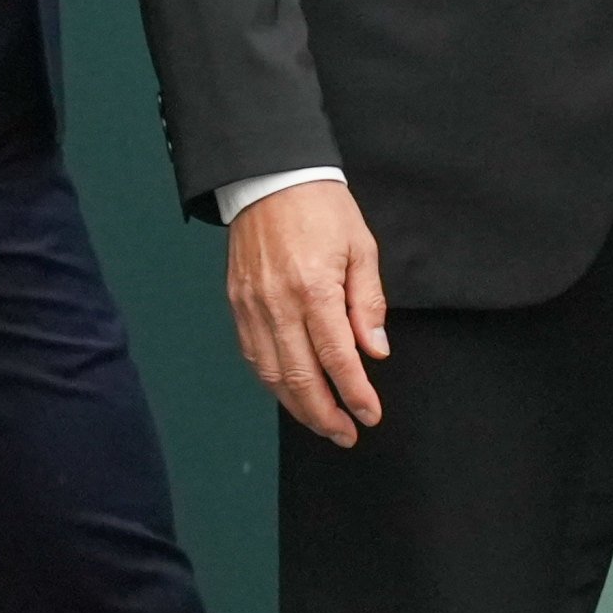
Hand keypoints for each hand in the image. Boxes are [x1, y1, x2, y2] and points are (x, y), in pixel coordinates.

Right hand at [226, 177, 388, 446]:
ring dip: (297, 406)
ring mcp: (251, 306)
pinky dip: (271, 382)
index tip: (370, 415)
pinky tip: (289, 394)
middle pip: (300, 376)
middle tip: (346, 434)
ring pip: (271, 373)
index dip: (355, 393)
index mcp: (314, 288)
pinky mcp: (236, 303)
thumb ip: (367, 302)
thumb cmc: (321, 208)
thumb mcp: (361, 248)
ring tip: (322, 423)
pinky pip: (253, 355)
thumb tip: (375, 351)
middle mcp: (278, 304)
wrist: (269, 178)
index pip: (337, 357)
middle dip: (325, 414)